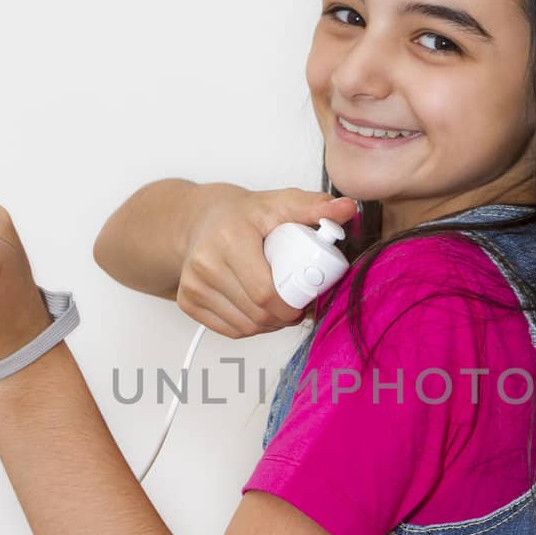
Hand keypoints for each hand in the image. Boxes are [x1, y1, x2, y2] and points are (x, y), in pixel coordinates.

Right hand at [177, 186, 360, 338]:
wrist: (203, 219)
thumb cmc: (246, 215)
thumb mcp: (282, 203)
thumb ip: (315, 207)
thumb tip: (348, 208)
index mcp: (230, 238)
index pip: (266, 292)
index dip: (292, 305)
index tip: (306, 300)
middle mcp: (205, 262)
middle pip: (257, 314)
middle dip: (285, 317)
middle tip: (297, 306)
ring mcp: (193, 284)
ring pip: (245, 327)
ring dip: (269, 325)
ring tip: (279, 305)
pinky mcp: (187, 300)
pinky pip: (229, 330)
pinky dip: (250, 327)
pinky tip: (258, 310)